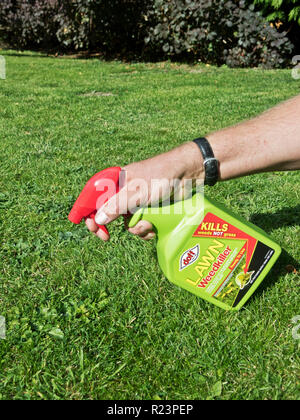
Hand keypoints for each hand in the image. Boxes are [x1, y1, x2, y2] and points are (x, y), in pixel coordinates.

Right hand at [85, 142, 203, 240]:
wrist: (188, 175)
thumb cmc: (161, 176)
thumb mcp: (137, 192)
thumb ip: (116, 206)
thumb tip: (98, 219)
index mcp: (116, 181)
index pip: (94, 197)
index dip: (88, 212)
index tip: (90, 226)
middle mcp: (124, 192)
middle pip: (108, 213)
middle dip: (108, 226)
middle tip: (106, 237)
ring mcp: (137, 202)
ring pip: (126, 222)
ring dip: (135, 228)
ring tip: (147, 226)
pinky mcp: (150, 210)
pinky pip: (141, 225)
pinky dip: (146, 229)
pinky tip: (154, 228)